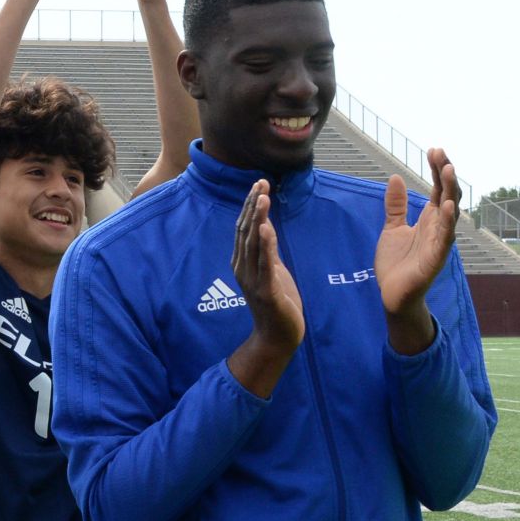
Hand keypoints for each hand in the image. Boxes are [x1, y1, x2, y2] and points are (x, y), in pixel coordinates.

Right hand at [233, 180, 304, 347]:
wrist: (276, 337)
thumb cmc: (276, 304)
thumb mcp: (272, 272)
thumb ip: (267, 252)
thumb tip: (266, 228)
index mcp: (243, 262)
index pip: (244, 228)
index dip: (250, 206)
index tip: (258, 185)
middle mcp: (243, 268)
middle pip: (246, 231)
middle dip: (253, 206)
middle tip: (260, 183)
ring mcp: (252, 280)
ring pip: (253, 243)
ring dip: (258, 219)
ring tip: (263, 198)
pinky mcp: (266, 291)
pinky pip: (265, 264)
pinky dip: (266, 245)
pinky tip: (267, 228)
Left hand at [377, 149, 460, 316]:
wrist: (393, 293)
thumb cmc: (397, 262)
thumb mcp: (392, 227)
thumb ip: (396, 205)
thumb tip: (396, 177)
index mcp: (429, 219)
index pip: (437, 189)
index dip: (437, 170)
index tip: (434, 150)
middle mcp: (438, 227)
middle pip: (447, 195)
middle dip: (446, 174)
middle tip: (441, 153)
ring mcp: (439, 242)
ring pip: (451, 213)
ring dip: (450, 192)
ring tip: (449, 170)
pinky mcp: (436, 258)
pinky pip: (445, 238)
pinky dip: (447, 222)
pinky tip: (446, 206)